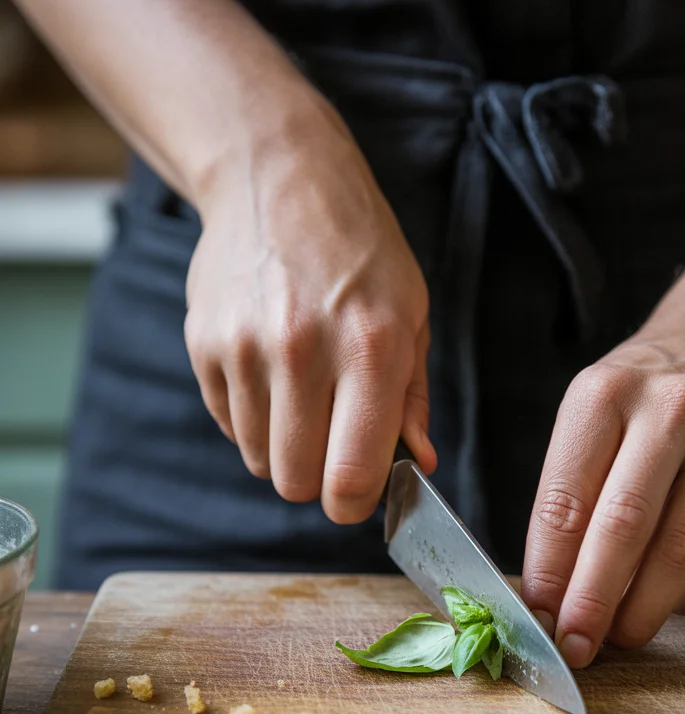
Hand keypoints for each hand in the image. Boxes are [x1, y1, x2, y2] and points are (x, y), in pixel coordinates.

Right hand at [184, 97, 435, 521]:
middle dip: (318, 480)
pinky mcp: (204, 344)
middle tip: (332, 446)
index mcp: (371, 347)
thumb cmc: (360, 252)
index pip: (351, 475)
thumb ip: (412, 399)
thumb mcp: (411, 314)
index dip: (356, 504)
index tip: (359, 495)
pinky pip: (230, 426)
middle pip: (297, 482)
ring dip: (284, 446)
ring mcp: (245, 347)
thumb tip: (418, 465)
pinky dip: (253, 418)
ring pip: (260, 461)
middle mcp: (303, 350)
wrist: (278, 177)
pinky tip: (271, 372)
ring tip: (303, 394)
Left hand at [522, 335, 684, 665]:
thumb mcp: (590, 423)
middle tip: (576, 647)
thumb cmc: (640, 404)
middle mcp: (671, 409)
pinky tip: (668, 603)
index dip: (549, 571)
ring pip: (682, 551)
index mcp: (604, 395)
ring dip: (643, 609)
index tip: (539, 619)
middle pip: (624, 526)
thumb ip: (569, 500)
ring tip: (619, 637)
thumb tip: (551, 598)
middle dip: (593, 600)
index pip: (566, 500)